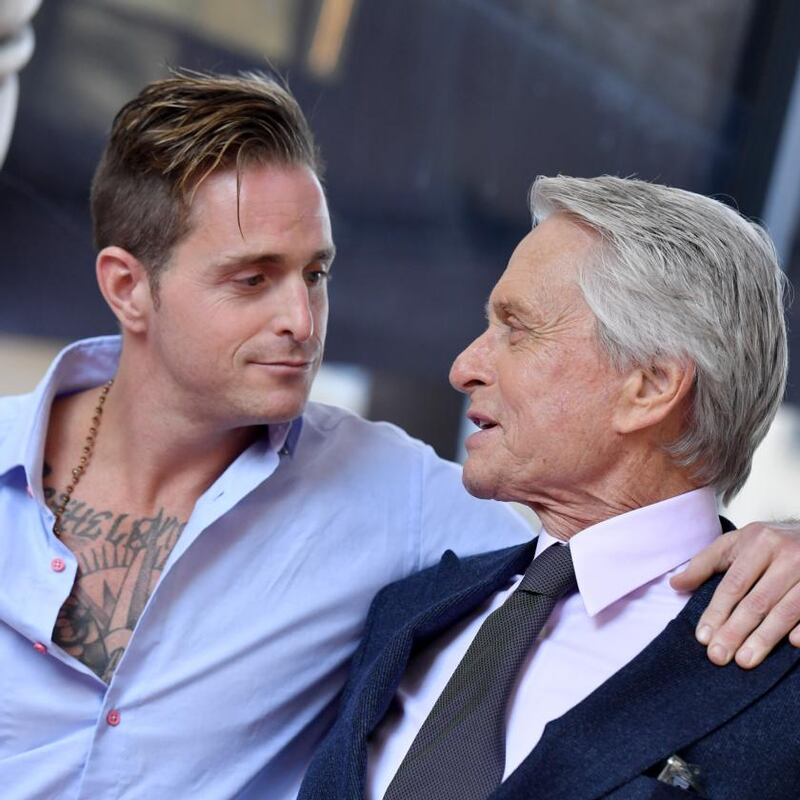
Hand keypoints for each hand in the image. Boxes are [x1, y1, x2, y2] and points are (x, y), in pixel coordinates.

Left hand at [670, 521, 799, 668]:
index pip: (734, 584)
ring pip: (786, 611)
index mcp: (759, 542)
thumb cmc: (768, 542)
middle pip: (757, 601)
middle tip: (718, 656)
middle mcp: (787, 555)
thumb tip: (676, 585)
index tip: (703, 637)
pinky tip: (792, 645)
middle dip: (736, 631)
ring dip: (764, 639)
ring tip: (744, 661)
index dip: (717, 612)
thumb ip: (705, 563)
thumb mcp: (734, 543)